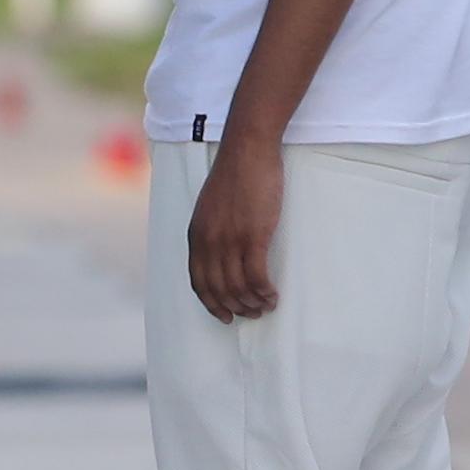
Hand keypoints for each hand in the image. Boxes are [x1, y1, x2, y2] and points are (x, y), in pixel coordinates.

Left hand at [188, 132, 282, 321]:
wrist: (247, 152)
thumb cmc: (234, 178)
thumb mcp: (210, 208)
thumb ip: (211, 232)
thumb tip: (220, 255)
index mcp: (196, 235)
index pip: (198, 281)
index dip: (211, 303)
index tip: (224, 316)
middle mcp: (209, 241)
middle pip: (218, 289)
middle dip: (235, 308)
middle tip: (252, 314)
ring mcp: (230, 239)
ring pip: (238, 286)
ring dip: (253, 302)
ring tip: (266, 307)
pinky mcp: (253, 235)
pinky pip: (256, 275)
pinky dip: (264, 291)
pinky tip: (273, 295)